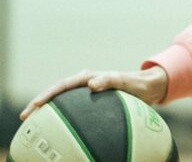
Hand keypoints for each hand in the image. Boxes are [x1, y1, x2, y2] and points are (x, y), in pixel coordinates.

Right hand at [20, 66, 168, 119]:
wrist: (148, 87)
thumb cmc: (137, 85)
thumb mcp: (126, 82)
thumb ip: (111, 81)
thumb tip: (92, 84)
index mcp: (89, 77)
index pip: (63, 85)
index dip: (48, 94)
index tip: (35, 105)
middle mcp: (85, 83)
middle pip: (57, 93)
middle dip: (39, 103)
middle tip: (25, 117)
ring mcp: (86, 92)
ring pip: (62, 102)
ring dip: (47, 111)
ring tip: (33, 125)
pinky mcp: (90, 101)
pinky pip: (73, 110)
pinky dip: (62, 118)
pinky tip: (58, 133)